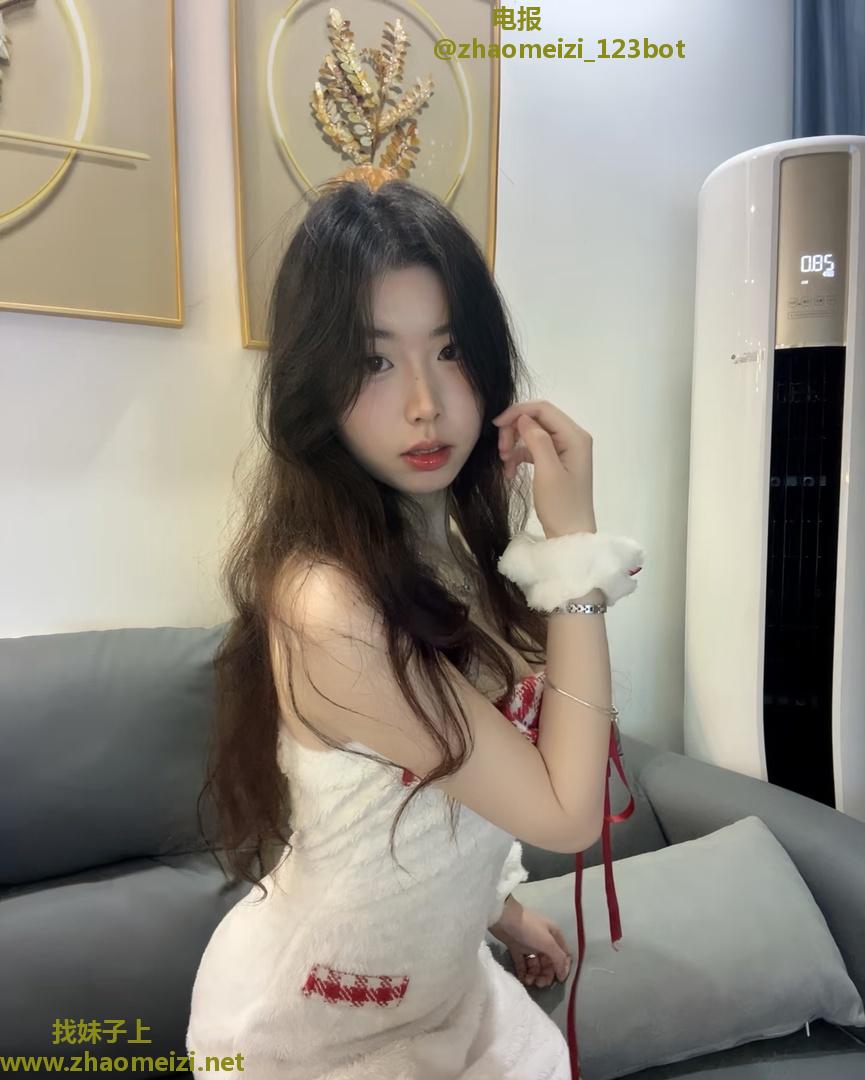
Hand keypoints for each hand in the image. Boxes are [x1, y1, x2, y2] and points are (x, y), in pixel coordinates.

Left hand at [489, 902, 572, 986]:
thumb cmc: (529, 928)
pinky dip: (524, 972)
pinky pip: (523, 964)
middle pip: (550, 963)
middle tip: (539, 984)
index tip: (558, 980)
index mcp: (554, 935)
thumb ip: (559, 959)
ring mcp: (529, 944)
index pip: (564, 955)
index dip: (563, 968)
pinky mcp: (517, 948)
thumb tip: (563, 974)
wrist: (503, 918)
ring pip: (536, 964)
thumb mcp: (548, 942)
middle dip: (546, 975)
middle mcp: (544, 940)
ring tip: (528, 980)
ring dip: (535, 975)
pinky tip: (523, 978)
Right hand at [492, 400, 595, 538]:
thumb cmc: (561, 505)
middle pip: (537, 419)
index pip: (543, 409)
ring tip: (504, 463)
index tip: (495, 426)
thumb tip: (523, 418)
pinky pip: (534, 449)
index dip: (517, 412)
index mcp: (575, 436)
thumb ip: (537, 440)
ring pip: (533, 434)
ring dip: (515, 444)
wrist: (570, 535)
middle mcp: (573, 438)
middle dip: (515, 430)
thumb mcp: (547, 471)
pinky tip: (509, 471)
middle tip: (500, 451)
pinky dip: (520, 456)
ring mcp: (566, 450)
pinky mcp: (557, 462)